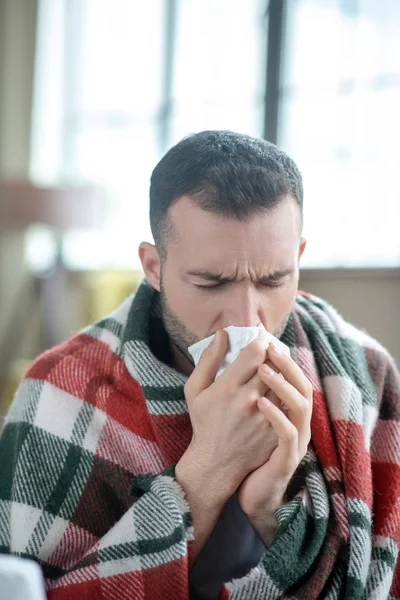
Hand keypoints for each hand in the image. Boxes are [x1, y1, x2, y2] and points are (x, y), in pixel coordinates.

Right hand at [177, 330, 278, 509]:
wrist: (216, 463)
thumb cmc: (204, 421)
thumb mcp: (195, 390)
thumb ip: (208, 359)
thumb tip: (222, 334)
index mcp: (227, 386)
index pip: (256, 351)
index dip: (261, 343)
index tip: (258, 344)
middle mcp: (248, 399)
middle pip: (273, 364)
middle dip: (272, 356)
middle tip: (269, 355)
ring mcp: (265, 415)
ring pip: (283, 382)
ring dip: (281, 375)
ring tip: (275, 374)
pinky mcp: (275, 429)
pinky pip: (288, 403)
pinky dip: (285, 395)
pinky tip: (279, 393)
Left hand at [237, 342, 312, 527]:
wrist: (233, 486)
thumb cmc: (237, 445)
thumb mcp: (240, 412)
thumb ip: (243, 386)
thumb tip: (230, 355)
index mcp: (285, 410)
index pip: (292, 376)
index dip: (282, 357)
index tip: (264, 339)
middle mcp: (295, 421)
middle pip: (302, 385)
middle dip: (287, 364)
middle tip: (269, 346)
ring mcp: (294, 439)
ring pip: (301, 406)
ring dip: (284, 385)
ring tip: (264, 368)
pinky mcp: (287, 457)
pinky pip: (288, 433)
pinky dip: (278, 416)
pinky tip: (260, 403)